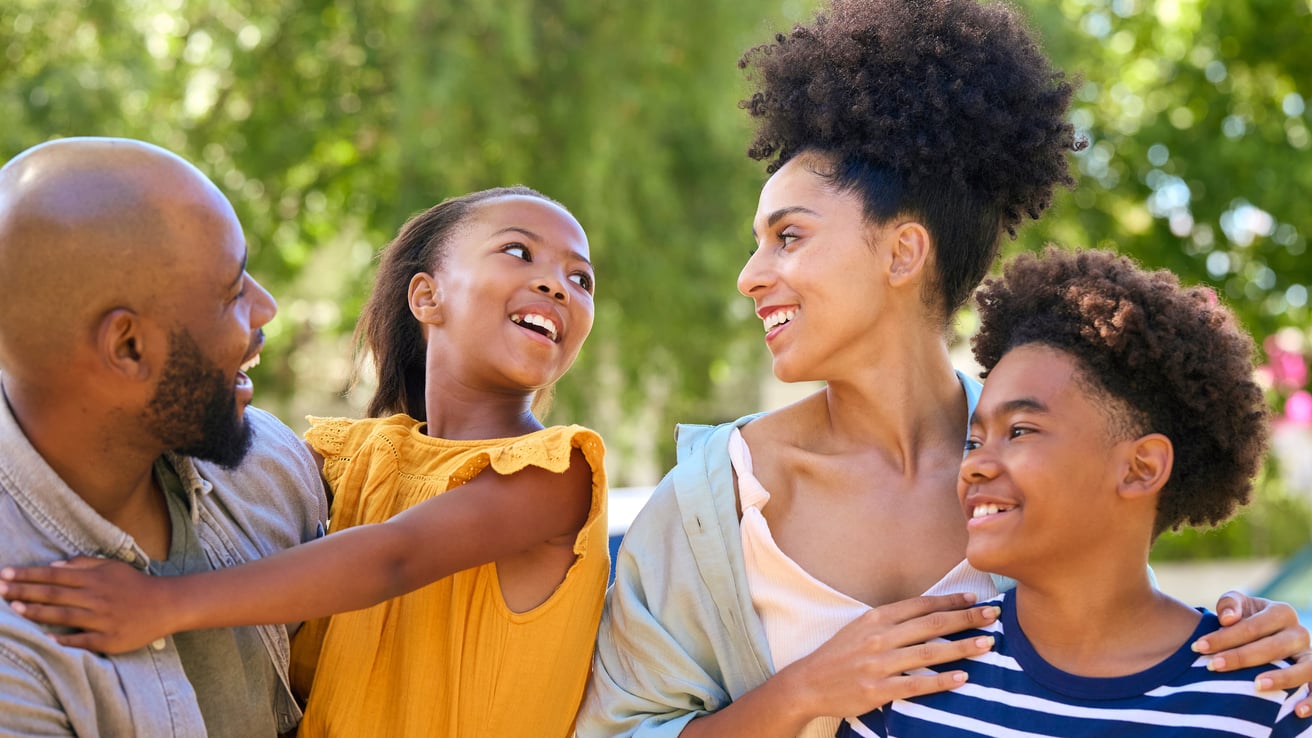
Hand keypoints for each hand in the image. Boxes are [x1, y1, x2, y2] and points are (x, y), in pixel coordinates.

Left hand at [0, 557, 174, 653]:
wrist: (167, 605)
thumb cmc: (136, 585)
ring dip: (37, 613)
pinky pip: (83, 640)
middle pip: (54, 594)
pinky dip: (66, 639)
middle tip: (0, 589)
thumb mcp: (112, 567)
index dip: (29, 575)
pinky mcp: (110, 639)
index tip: (6, 574)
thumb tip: (55, 566)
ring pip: (64, 615)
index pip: (55, 576)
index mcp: (95, 579)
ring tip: (14, 609)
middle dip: (24, 591)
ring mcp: (102, 619)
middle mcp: (96, 597)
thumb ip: (84, 564)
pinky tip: (47, 639)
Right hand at [777, 592, 998, 719]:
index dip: (950, 601)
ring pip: (929, 653)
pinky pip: (916, 684)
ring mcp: (878, 664)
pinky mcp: (878, 689)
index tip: (975, 600)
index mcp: (876, 618)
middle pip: (931, 625)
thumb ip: (891, 621)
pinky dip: (941, 680)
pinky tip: (962, 678)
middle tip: (993, 616)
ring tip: (987, 643)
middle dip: (966, 618)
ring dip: (962, 647)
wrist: (808, 683)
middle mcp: (879, 637)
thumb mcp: (860, 627)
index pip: (920, 605)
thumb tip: (927, 614)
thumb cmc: (838, 654)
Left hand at [1194, 590, 1311, 716]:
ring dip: (1282, 678)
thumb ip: (1229, 605)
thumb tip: (1228, 618)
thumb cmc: (1244, 618)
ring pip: (1305, 667)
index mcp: (1282, 612)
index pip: (1253, 626)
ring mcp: (1309, 656)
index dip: (1225, 637)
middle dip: (1242, 657)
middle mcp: (1299, 633)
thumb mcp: (1236, 605)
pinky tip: (1296, 711)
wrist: (1262, 634)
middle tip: (1213, 666)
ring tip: (1256, 686)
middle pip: (1274, 646)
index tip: (1198, 647)